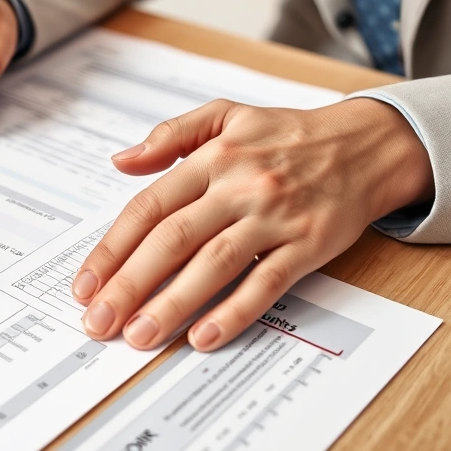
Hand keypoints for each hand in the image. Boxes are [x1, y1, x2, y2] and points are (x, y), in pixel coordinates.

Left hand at [71, 98, 433, 351]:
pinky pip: (267, 282)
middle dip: (130, 285)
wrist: (365, 145)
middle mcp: (239, 187)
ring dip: (172, 304)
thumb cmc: (286, 135)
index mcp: (212, 158)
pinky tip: (204, 335)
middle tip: (100, 321)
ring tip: (139, 335)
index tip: (86, 283)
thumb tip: (121, 161)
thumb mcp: (226, 115)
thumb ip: (170, 135)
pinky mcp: (308, 244)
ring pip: (214, 264)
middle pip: (172, 240)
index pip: (149, 208)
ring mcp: (274, 217)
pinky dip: (235, 310)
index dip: (113, 248)